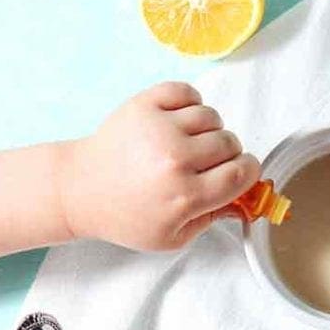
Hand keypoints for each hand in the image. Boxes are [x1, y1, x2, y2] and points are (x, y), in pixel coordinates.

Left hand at [57, 82, 260, 250]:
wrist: (81, 190)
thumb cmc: (126, 217)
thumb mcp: (173, 237)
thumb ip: (213, 218)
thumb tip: (246, 202)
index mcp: (185, 196)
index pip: (242, 173)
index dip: (247, 173)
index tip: (240, 174)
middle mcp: (175, 159)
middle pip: (230, 144)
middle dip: (227, 155)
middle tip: (207, 165)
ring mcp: (159, 128)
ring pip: (212, 117)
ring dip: (209, 131)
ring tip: (190, 144)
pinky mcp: (144, 104)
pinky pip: (188, 93)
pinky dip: (191, 105)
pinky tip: (180, 122)